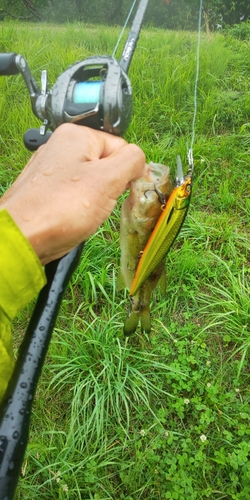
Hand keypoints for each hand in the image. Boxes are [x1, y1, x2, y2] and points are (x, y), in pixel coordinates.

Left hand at [0, 124, 145, 263]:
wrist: (23, 237)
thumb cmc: (62, 208)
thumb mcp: (108, 180)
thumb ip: (131, 161)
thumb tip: (140, 160)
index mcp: (77, 136)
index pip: (121, 147)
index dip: (127, 171)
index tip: (121, 191)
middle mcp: (61, 147)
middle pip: (105, 165)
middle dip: (109, 187)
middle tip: (98, 204)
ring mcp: (51, 169)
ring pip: (91, 183)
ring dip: (95, 200)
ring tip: (82, 213)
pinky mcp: (46, 190)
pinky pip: (74, 195)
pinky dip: (79, 208)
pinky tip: (72, 218)